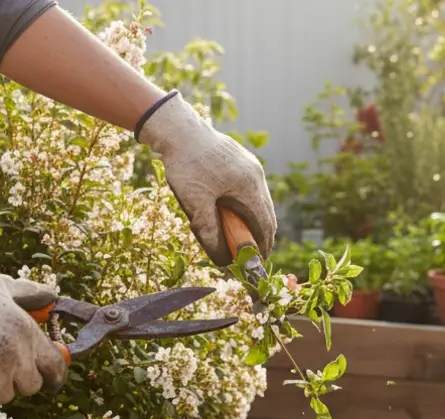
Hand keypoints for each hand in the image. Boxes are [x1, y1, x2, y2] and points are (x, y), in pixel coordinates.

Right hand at [0, 246, 69, 405]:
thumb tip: (50, 297)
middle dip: (17, 381)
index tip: (49, 383)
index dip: (53, 377)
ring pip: (2, 396)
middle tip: (0, 370)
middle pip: (30, 387)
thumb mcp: (0, 284)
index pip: (55, 367)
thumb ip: (27, 294)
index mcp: (27, 332)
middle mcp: (15, 355)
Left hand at [135, 90, 277, 267]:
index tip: (257, 263)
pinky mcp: (243, 161)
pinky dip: (247, 206)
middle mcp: (256, 176)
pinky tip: (234, 210)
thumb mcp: (195, 204)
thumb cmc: (186, 166)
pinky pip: (252, 190)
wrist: (178, 129)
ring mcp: (251, 166)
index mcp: (249, 188)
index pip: (264, 226)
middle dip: (261, 236)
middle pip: (266, 214)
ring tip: (242, 235)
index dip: (262, 248)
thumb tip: (223, 260)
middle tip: (251, 253)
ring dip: (253, 221)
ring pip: (260, 201)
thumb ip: (210, 233)